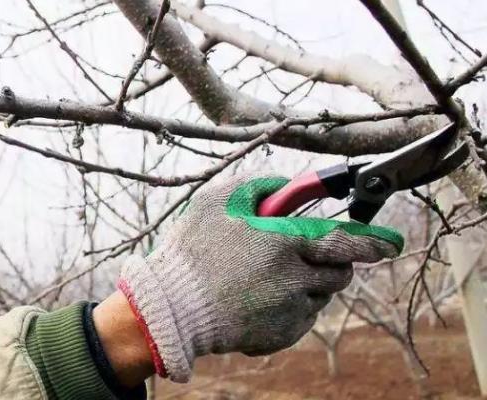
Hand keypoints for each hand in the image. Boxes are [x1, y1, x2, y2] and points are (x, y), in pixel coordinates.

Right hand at [118, 173, 402, 381]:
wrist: (171, 308)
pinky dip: (290, 304)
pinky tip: (258, 298)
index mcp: (284, 242)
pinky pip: (301, 317)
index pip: (345, 241)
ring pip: (320, 294)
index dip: (372, 241)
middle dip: (335, 262)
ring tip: (269, 277)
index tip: (390, 244)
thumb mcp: (219, 201)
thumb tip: (288, 187)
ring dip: (307, 281)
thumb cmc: (192, 251)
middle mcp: (295, 279)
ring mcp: (289, 311)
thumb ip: (261, 185)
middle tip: (310, 257)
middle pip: (339, 272)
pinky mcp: (280, 335)